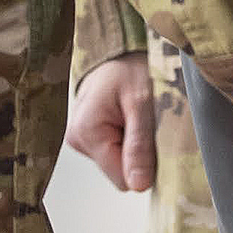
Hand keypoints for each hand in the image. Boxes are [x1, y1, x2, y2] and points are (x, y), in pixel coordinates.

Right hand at [67, 53, 155, 192]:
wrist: (121, 47)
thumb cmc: (130, 66)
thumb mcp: (142, 104)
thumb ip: (139, 146)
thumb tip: (138, 186)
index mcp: (85, 132)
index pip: (122, 178)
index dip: (145, 163)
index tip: (154, 136)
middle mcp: (78, 138)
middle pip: (120, 170)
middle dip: (140, 151)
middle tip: (147, 120)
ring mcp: (83, 137)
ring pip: (120, 161)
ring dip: (136, 143)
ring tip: (139, 114)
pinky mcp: (91, 134)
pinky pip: (117, 149)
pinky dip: (130, 136)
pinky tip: (131, 115)